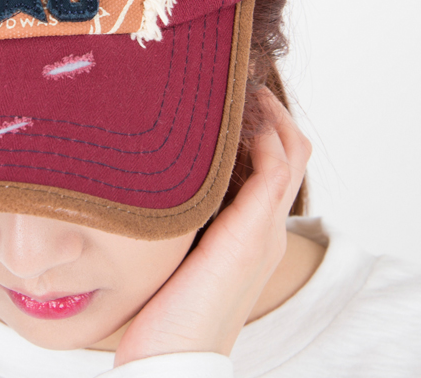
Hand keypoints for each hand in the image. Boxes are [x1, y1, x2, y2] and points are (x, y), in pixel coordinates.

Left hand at [114, 89, 311, 365]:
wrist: (173, 356)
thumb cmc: (165, 306)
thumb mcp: (175, 246)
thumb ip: (175, 212)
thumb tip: (144, 175)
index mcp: (250, 231)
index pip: (273, 164)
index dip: (261, 126)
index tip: (230, 97)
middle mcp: (266, 226)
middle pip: (290, 149)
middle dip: (270, 112)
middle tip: (239, 83)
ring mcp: (265, 230)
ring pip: (289, 151)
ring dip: (269, 114)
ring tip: (240, 87)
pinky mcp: (253, 234)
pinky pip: (274, 169)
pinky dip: (263, 136)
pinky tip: (235, 116)